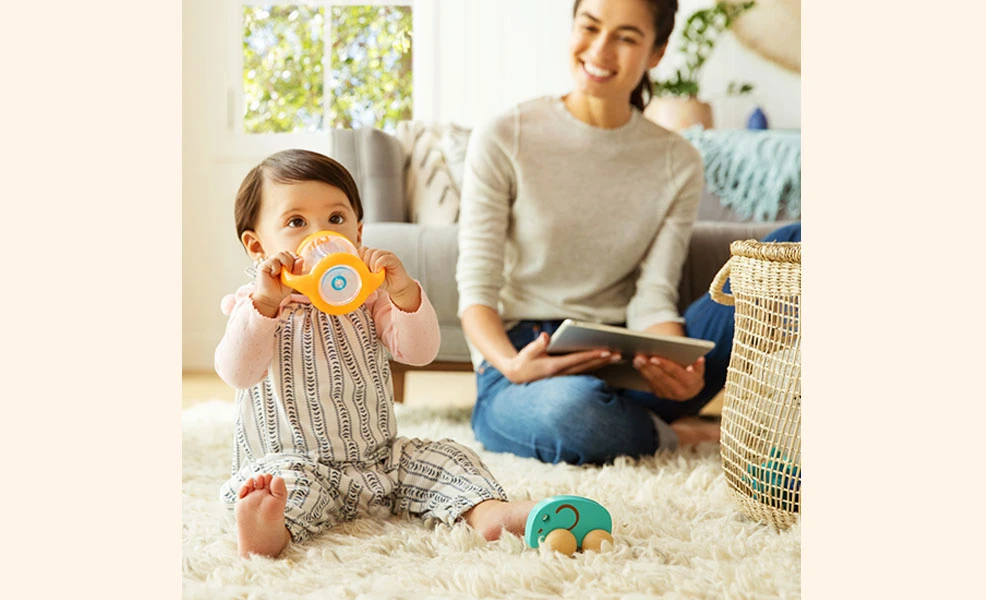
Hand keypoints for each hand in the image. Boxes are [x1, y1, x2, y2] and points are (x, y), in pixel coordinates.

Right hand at [251, 251, 302, 316]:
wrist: (271, 298)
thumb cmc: (281, 289)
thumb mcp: (293, 279)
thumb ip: (297, 269)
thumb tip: (301, 258)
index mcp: (283, 263)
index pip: (291, 254)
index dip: (295, 258)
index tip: (296, 267)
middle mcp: (276, 261)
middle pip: (286, 252)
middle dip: (291, 261)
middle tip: (289, 272)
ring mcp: (270, 262)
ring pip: (280, 254)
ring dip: (286, 263)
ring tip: (283, 274)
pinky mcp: (263, 265)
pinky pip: (273, 261)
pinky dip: (276, 268)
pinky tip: (274, 275)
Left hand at [358, 246, 418, 310]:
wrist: (398, 287)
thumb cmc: (384, 282)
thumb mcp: (370, 278)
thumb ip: (363, 273)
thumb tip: (354, 274)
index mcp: (372, 257)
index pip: (361, 250)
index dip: (359, 258)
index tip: (360, 268)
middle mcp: (379, 254)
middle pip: (367, 251)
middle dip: (365, 263)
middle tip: (368, 272)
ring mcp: (387, 255)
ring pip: (375, 253)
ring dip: (372, 264)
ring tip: (374, 273)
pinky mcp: (394, 259)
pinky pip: (384, 258)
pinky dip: (378, 264)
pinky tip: (378, 271)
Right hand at [501, 332, 621, 383]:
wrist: (517, 375)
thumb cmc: (523, 361)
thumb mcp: (527, 352)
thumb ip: (537, 344)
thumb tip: (546, 336)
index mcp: (554, 367)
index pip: (577, 359)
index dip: (592, 355)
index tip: (606, 351)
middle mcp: (562, 374)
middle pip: (587, 366)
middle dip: (603, 360)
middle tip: (619, 354)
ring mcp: (565, 377)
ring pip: (588, 370)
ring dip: (602, 364)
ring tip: (616, 358)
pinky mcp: (566, 376)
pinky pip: (584, 371)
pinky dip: (595, 366)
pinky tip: (605, 362)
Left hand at [633, 353, 704, 400]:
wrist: (690, 389)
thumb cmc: (693, 373)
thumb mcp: (698, 369)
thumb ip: (699, 365)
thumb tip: (700, 359)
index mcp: (690, 384)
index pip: (676, 372)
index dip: (664, 365)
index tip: (654, 358)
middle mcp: (679, 392)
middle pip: (662, 377)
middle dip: (650, 367)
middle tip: (640, 357)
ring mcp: (668, 394)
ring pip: (654, 381)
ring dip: (644, 370)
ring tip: (637, 359)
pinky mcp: (660, 394)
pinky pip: (650, 383)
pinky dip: (643, 373)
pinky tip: (638, 365)